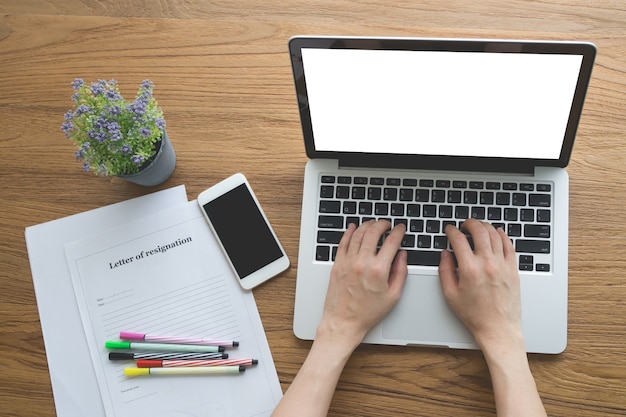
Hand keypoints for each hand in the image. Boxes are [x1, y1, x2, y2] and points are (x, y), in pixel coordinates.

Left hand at [317, 220, 407, 349]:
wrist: (343, 322)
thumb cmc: (367, 313)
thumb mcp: (393, 296)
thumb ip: (400, 272)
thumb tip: (402, 255)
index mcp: (378, 270)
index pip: (391, 242)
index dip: (398, 232)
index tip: (400, 228)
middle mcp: (362, 262)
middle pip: (373, 232)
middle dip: (383, 224)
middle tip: (387, 224)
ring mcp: (348, 262)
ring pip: (357, 234)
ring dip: (367, 225)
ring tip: (373, 223)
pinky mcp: (337, 264)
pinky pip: (343, 242)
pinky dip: (349, 232)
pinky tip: (353, 227)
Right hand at [438, 219, 521, 351]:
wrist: (497, 327)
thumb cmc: (474, 314)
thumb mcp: (450, 294)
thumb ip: (445, 270)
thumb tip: (445, 254)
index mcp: (469, 269)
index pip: (459, 240)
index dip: (452, 231)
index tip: (450, 230)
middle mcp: (487, 264)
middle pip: (479, 231)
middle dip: (469, 223)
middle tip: (464, 224)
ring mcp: (502, 265)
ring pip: (495, 235)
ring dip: (485, 226)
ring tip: (478, 226)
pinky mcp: (512, 269)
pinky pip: (509, 245)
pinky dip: (502, 235)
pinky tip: (497, 232)